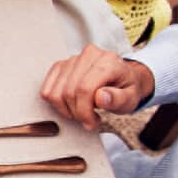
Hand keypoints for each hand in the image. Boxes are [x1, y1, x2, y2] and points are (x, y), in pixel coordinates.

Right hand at [39, 44, 154, 130]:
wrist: (123, 79)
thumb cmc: (127, 88)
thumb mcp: (130, 98)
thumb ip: (118, 99)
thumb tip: (101, 97)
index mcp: (108, 61)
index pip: (85, 88)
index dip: (84, 111)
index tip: (91, 122)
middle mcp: (89, 55)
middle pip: (69, 92)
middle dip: (77, 112)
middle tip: (88, 120)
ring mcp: (72, 59)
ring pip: (55, 92)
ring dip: (66, 109)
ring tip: (82, 111)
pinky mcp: (61, 65)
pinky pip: (47, 89)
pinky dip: (56, 102)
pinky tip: (71, 104)